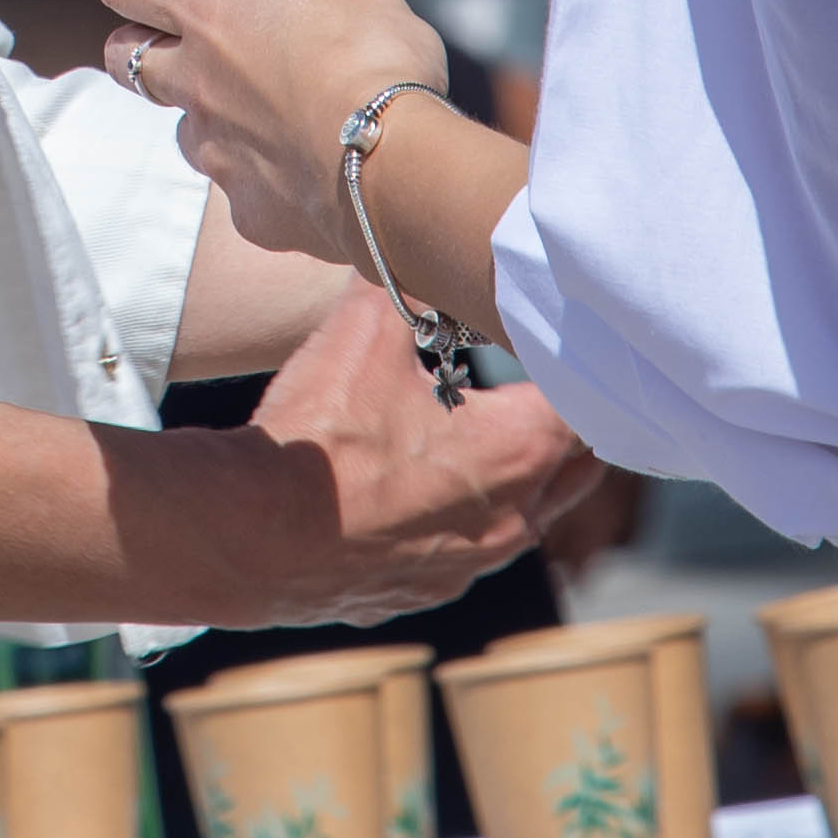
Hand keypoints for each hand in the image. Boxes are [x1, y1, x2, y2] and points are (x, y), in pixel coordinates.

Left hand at [86, 0, 449, 271]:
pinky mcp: (247, 212)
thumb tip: (322, 2)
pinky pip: (243, 192)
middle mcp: (196, 81)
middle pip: (125, 59)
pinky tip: (311, 175)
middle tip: (172, 44)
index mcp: (213, 11)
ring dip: (213, 121)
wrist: (400, 172)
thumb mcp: (365, 0)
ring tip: (270, 118)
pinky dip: (268, 181)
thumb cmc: (380, 68)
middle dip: (137, 48)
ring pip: (188, 132)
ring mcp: (215, 152)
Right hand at [208, 285, 606, 626]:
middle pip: (574, 468)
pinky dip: (459, 517)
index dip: (571, 364)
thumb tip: (409, 244)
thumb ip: (405, 284)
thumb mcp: (365, 330)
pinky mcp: (426, 592)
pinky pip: (466, 550)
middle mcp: (514, 517)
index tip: (553, 338)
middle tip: (542, 383)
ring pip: (522, 514)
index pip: (585, 400)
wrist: (253, 535)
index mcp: (519, 449)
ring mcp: (472, 565)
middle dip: (561, 424)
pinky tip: (418, 491)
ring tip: (481, 435)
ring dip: (514, 475)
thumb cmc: (323, 436)